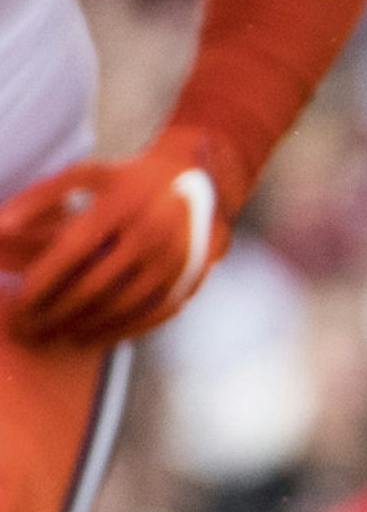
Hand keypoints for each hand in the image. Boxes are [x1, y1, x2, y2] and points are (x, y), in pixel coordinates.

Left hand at [0, 130, 228, 346]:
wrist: (201, 182)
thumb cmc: (130, 181)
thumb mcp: (89, 174)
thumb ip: (42, 195)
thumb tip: (0, 226)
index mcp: (120, 205)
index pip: (72, 252)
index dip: (42, 282)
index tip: (19, 302)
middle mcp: (149, 234)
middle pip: (94, 286)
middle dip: (56, 312)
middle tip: (30, 328)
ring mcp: (172, 260)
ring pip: (121, 306)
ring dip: (83, 326)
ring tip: (54, 335)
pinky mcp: (187, 279)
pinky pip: (150, 315)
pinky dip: (118, 332)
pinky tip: (91, 338)